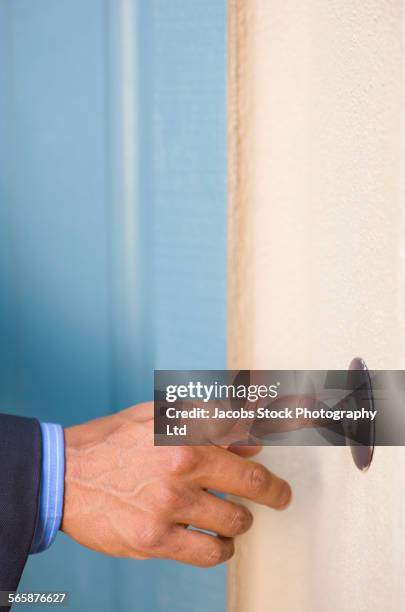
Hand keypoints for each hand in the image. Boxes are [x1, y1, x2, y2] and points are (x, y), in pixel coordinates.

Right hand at [62, 402, 290, 566]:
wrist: (64, 474)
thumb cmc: (113, 441)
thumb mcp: (157, 418)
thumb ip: (208, 427)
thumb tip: (252, 445)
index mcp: (184, 429)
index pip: (245, 428)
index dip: (283, 424)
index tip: (304, 427)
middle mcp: (182, 463)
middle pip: (252, 482)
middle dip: (275, 491)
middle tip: (282, 496)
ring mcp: (169, 504)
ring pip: (235, 521)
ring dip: (241, 521)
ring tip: (234, 519)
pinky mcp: (155, 540)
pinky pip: (210, 552)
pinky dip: (222, 548)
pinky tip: (217, 541)